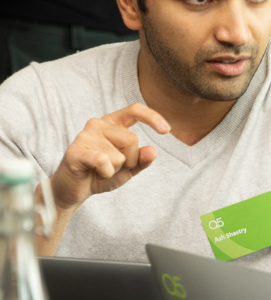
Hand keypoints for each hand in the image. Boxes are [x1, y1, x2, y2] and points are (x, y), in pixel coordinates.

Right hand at [49, 103, 167, 210]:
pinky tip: (94, 172)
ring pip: (120, 155)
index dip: (152, 117)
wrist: (77, 188)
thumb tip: (152, 151)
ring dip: (115, 169)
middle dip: (130, 160)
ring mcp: (85, 135)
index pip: (134, 111)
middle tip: (113, 166)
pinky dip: (106, 173)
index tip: (166, 130)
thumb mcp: (130, 167)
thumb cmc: (103, 173)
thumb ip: (142, 159)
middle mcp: (98, 124)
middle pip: (133, 140)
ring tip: (101, 169)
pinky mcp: (75, 150)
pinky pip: (104, 162)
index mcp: (113, 123)